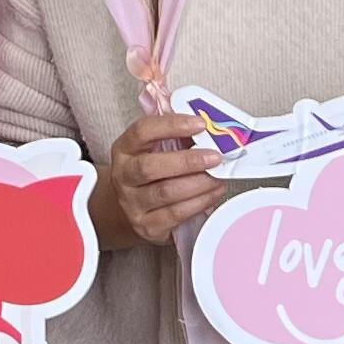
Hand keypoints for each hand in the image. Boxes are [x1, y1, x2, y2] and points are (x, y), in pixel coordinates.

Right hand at [95, 107, 224, 249]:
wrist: (131, 209)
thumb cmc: (151, 172)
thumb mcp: (153, 148)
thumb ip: (173, 132)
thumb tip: (204, 118)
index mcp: (124, 149)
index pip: (142, 131)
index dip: (171, 125)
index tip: (200, 124)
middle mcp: (123, 176)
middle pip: (149, 167)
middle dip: (187, 161)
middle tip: (215, 157)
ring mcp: (133, 204)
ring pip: (166, 192)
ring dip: (199, 183)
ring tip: (219, 176)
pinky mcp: (148, 226)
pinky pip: (176, 214)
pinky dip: (200, 202)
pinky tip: (214, 193)